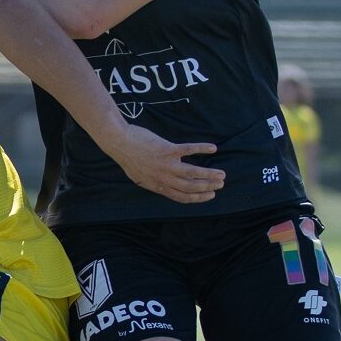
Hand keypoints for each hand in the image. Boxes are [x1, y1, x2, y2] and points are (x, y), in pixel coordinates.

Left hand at [101, 125, 226, 203]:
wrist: (119, 142)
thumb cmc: (128, 158)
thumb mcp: (139, 177)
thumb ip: (153, 182)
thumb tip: (161, 187)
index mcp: (158, 186)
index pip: (182, 197)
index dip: (198, 198)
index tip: (210, 195)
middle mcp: (164, 178)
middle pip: (191, 187)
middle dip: (208, 187)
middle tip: (220, 184)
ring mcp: (166, 164)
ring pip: (193, 173)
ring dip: (209, 174)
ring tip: (222, 174)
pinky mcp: (167, 149)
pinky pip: (189, 150)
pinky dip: (202, 149)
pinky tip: (213, 148)